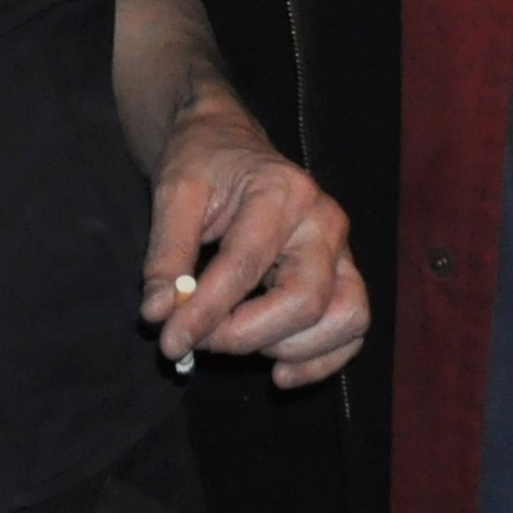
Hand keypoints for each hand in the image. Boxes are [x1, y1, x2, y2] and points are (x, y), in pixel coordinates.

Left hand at [139, 102, 370, 387]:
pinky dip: (322, 360)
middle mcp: (323, 220)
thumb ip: (166, 253)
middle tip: (197, 342)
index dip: (206, 312)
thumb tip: (159, 314)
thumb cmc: (203, 163)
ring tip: (235, 341)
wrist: (229, 142)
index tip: (170, 342)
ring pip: (343, 319)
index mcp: (280, 190)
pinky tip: (279, 371)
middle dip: (246, 335)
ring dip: (287, 349)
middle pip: (304, 300)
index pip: (245, 265)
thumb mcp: (173, 193)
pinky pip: (353, 329)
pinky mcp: (347, 274)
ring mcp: (343, 249)